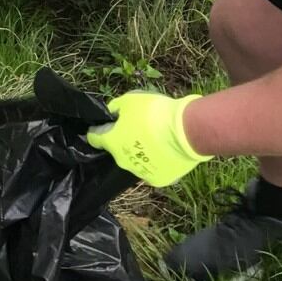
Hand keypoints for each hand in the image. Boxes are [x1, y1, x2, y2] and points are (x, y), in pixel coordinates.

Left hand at [86, 90, 208, 186]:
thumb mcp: (130, 100)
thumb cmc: (155, 112)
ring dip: (141, 152)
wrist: (187, 131)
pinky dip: (157, 162)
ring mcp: (140, 173)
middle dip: (124, 140)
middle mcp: (122, 161)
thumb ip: (116, 108)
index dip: (98, 129)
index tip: (106, 125)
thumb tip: (112, 114)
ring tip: (156, 140)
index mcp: (111, 142)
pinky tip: (167, 151)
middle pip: (118, 150)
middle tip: (139, 128)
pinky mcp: (159, 180)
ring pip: (136, 161)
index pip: (94, 138)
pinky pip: (154, 169)